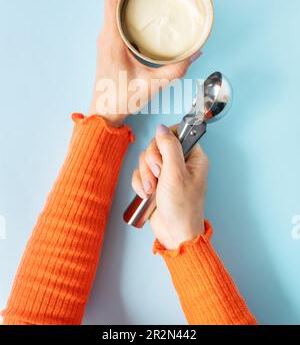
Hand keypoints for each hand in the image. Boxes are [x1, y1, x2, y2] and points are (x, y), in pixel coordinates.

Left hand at [89, 0, 201, 126]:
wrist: (105, 112)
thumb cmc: (123, 99)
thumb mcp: (154, 84)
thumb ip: (177, 69)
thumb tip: (196, 52)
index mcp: (112, 41)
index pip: (112, 1)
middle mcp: (105, 38)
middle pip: (111, 1)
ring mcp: (104, 42)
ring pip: (111, 10)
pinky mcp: (107, 47)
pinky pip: (112, 21)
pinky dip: (124, 12)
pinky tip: (140, 15)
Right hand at [132, 124, 208, 249]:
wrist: (174, 234)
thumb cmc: (182, 208)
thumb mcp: (176, 173)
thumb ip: (169, 147)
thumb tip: (162, 128)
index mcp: (193, 157)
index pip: (177, 133)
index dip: (164, 140)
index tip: (161, 152)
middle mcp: (180, 162)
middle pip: (157, 146)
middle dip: (151, 162)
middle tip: (158, 175)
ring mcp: (166, 173)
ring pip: (146, 160)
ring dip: (145, 175)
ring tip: (152, 189)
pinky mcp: (155, 182)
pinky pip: (140, 173)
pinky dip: (140, 183)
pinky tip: (147, 194)